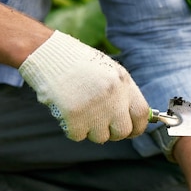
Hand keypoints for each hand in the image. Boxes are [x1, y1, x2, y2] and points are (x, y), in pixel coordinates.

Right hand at [19, 31, 148, 142]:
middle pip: (123, 131)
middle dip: (113, 133)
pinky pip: (78, 136)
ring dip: (91, 130)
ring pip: (100, 137)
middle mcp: (112, 95)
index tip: (130, 131)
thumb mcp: (109, 72)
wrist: (48, 53)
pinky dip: (72, 128)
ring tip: (81, 110)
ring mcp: (94, 106)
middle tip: (102, 125)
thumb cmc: (79, 64)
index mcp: (123, 82)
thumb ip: (123, 94)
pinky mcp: (74, 115)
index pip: (142, 114)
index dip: (137, 127)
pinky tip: (67, 110)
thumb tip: (135, 120)